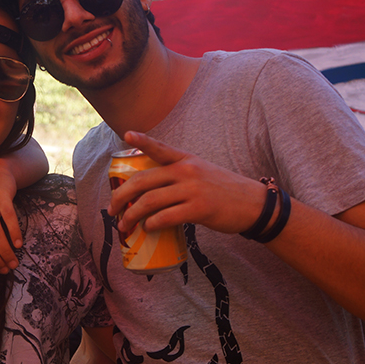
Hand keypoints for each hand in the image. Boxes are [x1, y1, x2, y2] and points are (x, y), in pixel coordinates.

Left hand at [109, 131, 270, 235]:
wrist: (253, 204)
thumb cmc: (223, 190)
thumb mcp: (201, 172)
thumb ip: (178, 175)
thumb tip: (149, 192)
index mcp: (186, 160)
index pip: (160, 148)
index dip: (142, 141)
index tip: (126, 134)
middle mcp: (186, 171)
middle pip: (143, 181)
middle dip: (121, 197)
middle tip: (112, 210)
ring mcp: (192, 189)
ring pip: (150, 201)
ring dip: (131, 216)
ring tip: (124, 226)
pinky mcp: (199, 208)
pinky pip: (166, 217)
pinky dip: (152, 224)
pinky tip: (147, 229)